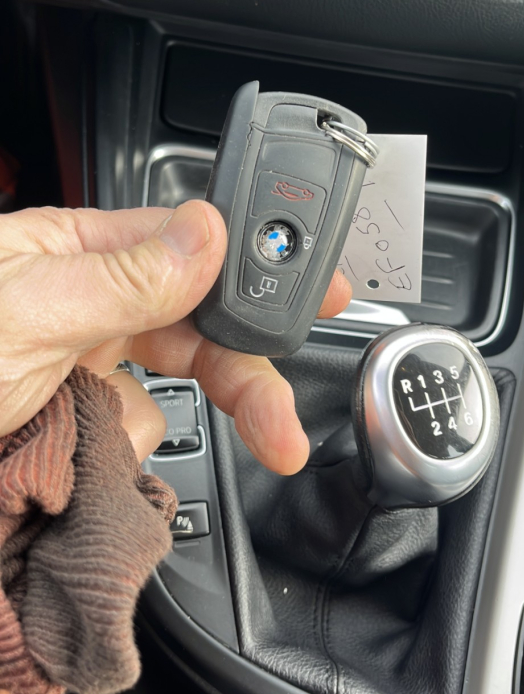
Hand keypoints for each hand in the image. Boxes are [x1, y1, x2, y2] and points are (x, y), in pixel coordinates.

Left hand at [0, 201, 350, 473]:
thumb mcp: (28, 310)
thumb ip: (124, 276)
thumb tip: (211, 234)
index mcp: (80, 254)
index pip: (196, 252)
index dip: (263, 278)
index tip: (324, 303)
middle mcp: (86, 304)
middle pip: (198, 336)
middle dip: (241, 383)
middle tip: (279, 432)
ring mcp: (75, 366)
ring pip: (163, 398)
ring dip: (139, 429)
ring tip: (83, 444)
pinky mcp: (68, 422)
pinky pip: (124, 439)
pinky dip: (111, 457)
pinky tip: (70, 459)